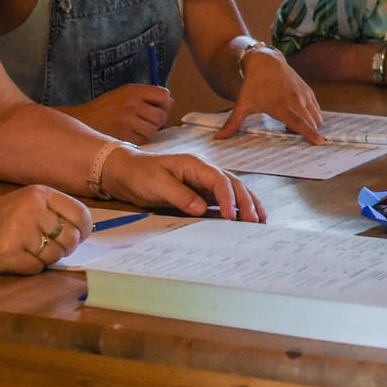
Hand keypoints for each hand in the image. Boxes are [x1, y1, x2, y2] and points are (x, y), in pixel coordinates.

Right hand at [0, 184, 92, 273]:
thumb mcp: (26, 203)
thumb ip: (53, 212)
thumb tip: (84, 231)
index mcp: (40, 193)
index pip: (80, 214)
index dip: (84, 230)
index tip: (80, 236)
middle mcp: (32, 208)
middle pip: (71, 238)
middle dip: (64, 248)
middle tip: (47, 246)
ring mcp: (21, 230)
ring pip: (55, 256)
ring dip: (44, 258)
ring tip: (26, 249)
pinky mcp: (10, 251)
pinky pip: (37, 268)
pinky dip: (29, 267)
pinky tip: (15, 257)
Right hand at [70, 84, 172, 143]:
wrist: (81, 121)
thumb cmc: (105, 109)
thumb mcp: (124, 94)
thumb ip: (147, 96)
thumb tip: (171, 101)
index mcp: (133, 90)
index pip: (163, 95)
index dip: (165, 104)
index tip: (159, 109)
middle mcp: (131, 103)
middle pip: (161, 116)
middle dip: (157, 122)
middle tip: (146, 123)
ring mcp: (127, 120)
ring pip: (153, 130)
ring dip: (148, 132)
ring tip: (136, 130)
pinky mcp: (123, 136)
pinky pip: (143, 141)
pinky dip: (139, 141)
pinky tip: (129, 136)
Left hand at [103, 150, 265, 223]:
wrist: (126, 172)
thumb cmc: (139, 174)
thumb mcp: (157, 184)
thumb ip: (180, 195)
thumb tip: (201, 208)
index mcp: (195, 165)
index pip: (219, 181)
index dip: (228, 199)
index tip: (231, 217)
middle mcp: (203, 171)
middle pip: (232, 184)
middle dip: (246, 202)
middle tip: (254, 221)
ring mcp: (203, 182)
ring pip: (232, 190)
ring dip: (246, 203)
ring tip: (260, 219)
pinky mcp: (199, 192)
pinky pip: (222, 199)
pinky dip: (234, 207)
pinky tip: (243, 217)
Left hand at [219, 47, 323, 142]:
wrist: (265, 61)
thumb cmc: (253, 84)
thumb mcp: (243, 104)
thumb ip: (233, 123)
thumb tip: (218, 138)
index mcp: (280, 106)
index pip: (298, 123)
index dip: (309, 134)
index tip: (320, 142)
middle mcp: (295, 101)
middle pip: (310, 122)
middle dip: (310, 133)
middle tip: (300, 138)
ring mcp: (303, 95)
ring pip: (315, 116)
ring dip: (310, 125)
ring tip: (295, 125)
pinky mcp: (307, 90)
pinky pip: (316, 108)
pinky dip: (312, 116)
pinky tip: (300, 116)